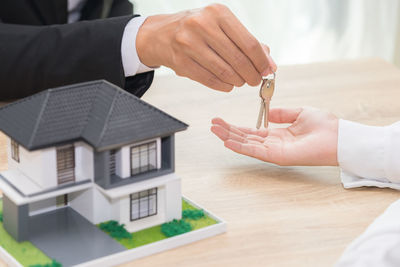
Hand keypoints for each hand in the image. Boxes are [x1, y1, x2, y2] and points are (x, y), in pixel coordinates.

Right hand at [136, 4, 276, 91]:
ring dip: (237, 81)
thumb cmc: (197, 29)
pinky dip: (223, 86)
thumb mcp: (221, 26)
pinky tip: (228, 84)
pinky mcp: (180, 62)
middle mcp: (202, 25)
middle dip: (251, 74)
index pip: (249, 42)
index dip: (261, 61)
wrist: (162, 34)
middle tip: (255, 81)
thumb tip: (269, 63)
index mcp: (218, 13)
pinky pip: (209, 79)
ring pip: (224, 71)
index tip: (267, 71)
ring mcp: (189, 44)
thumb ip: (246, 42)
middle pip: (238, 59)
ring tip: (241, 81)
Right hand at [211, 107, 338, 165]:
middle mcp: (273, 144)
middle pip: (245, 138)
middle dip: (228, 131)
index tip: (221, 120)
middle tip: (212, 124)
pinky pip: (255, 152)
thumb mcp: (300, 112)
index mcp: (277, 134)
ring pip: (246, 145)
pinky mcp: (278, 156)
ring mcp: (274, 151)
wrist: (339, 136)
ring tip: (215, 130)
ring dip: (229, 138)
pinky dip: (241, 147)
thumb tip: (268, 112)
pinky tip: (228, 141)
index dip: (235, 126)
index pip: (251, 131)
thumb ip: (282, 113)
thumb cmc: (324, 126)